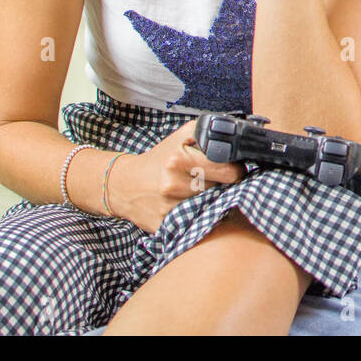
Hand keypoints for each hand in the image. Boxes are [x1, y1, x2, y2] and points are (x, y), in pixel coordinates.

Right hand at [108, 120, 245, 233]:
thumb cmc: (159, 159)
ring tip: (203, 192)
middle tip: (218, 180)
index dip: (236, 169)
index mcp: (179, 160)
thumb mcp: (182, 136)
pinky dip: (200, 217)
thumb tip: (237, 138)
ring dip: (213, 202)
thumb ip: (209, 133)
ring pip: (212, 208)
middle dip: (225, 186)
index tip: (234, 169)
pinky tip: (193, 207)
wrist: (124, 185)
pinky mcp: (165, 227)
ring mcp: (169, 209)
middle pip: (223, 191)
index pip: (228, 171)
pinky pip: (197, 224)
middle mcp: (173, 185)